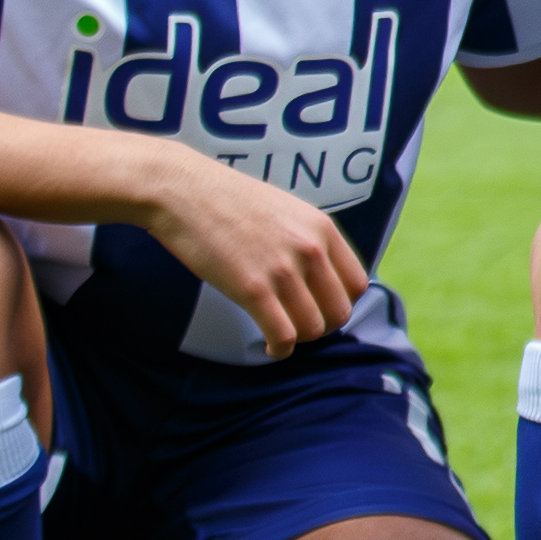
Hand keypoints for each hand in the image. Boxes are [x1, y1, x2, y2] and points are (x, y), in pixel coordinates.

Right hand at [138, 146, 368, 356]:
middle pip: (340, 311)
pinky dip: (280, 349)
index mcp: (322, 228)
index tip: (322, 309)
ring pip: (313, 328)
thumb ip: (308, 240)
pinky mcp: (252, 289)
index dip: (342, 303)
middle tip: (300, 327)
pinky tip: (270, 347)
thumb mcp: (286, 211)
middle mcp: (310, 249)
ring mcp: (282, 270)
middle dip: (322, 327)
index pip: (357, 284)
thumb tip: (319, 276)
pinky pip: (283, 335)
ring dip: (299, 340)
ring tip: (282, 335)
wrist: (183, 190)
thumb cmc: (228, 200)